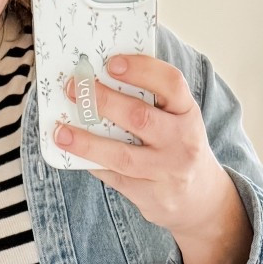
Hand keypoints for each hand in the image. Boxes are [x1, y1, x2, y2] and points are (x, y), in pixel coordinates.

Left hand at [53, 54, 252, 263]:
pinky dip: (92, 163)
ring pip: (122, 155)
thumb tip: (99, 80)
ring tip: (61, 132)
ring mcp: (166, 171)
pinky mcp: (150, 196)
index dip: (141, 70)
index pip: (170, 83)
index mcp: (188, 112)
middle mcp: (181, 141)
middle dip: (102, 100)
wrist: (201, 200)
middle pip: (139, 117)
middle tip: (74, 88)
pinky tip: (74, 153)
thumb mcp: (178, 120)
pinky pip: (115, 177)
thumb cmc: (179, 147)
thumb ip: (151, 101)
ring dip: (87, 142)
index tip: (111, 63)